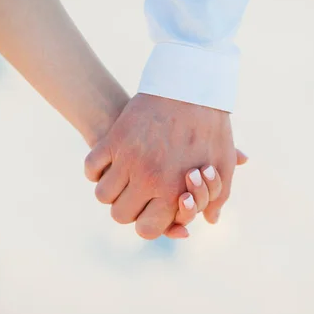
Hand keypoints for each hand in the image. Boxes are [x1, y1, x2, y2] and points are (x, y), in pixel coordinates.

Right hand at [85, 93, 238, 239]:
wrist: (192, 84)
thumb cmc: (211, 126)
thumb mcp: (222, 163)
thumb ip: (218, 196)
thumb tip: (209, 220)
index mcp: (174, 191)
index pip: (147, 229)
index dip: (145, 225)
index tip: (148, 213)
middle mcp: (149, 180)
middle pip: (120, 215)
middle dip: (127, 208)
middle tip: (134, 194)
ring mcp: (128, 159)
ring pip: (102, 194)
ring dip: (110, 190)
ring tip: (120, 179)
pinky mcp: (114, 139)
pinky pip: (91, 167)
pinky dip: (95, 169)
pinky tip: (107, 163)